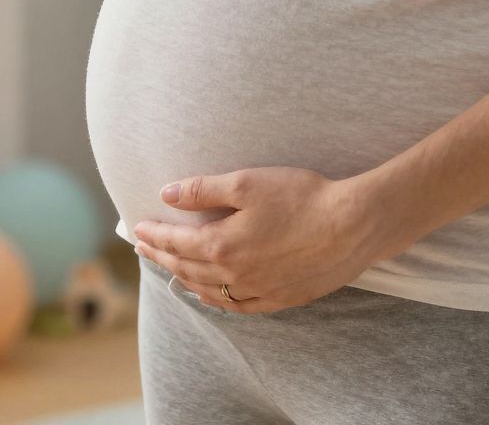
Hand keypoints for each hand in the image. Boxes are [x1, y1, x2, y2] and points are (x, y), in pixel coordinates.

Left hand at [126, 167, 406, 312]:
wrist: (352, 226)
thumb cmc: (302, 198)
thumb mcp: (248, 183)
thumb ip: (204, 190)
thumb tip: (166, 194)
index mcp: (221, 245)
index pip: (175, 241)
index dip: (154, 234)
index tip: (137, 228)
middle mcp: (232, 275)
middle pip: (186, 266)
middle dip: (161, 255)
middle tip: (144, 247)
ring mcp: (256, 291)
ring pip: (207, 290)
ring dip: (184, 277)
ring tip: (171, 266)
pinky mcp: (279, 298)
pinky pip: (235, 306)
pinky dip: (215, 299)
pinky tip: (210, 293)